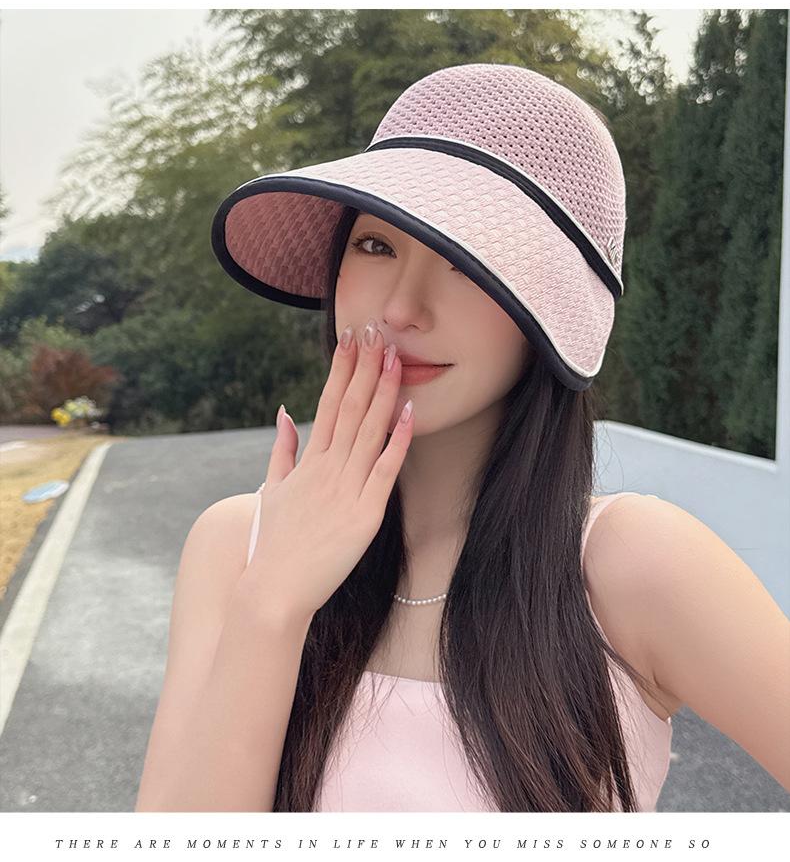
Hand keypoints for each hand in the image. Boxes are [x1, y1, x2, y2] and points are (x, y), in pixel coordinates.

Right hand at [244, 320, 413, 623]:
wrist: (273, 591)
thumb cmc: (271, 543)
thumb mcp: (270, 490)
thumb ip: (281, 449)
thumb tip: (284, 411)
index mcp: (308, 462)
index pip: (327, 403)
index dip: (341, 369)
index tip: (350, 338)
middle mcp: (327, 468)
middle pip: (350, 408)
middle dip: (365, 367)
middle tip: (377, 331)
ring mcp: (346, 490)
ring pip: (369, 431)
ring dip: (383, 391)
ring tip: (395, 356)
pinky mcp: (364, 515)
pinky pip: (384, 470)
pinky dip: (397, 440)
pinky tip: (408, 411)